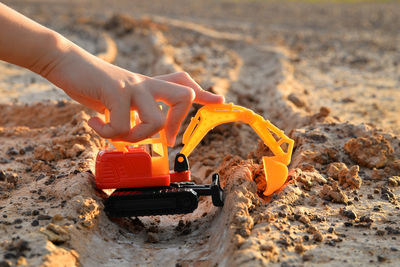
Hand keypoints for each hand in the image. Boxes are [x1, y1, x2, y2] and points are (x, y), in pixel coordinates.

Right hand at [45, 39, 223, 145]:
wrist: (67, 65)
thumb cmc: (95, 85)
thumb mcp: (121, 98)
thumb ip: (135, 111)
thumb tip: (145, 133)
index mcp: (150, 86)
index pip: (184, 85)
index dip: (204, 95)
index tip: (219, 102)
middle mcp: (146, 84)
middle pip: (184, 96)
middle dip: (177, 125)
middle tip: (164, 140)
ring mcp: (133, 86)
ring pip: (155, 120)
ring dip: (134, 136)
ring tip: (115, 132)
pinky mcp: (115, 90)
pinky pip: (121, 125)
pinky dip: (107, 132)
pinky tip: (94, 124)